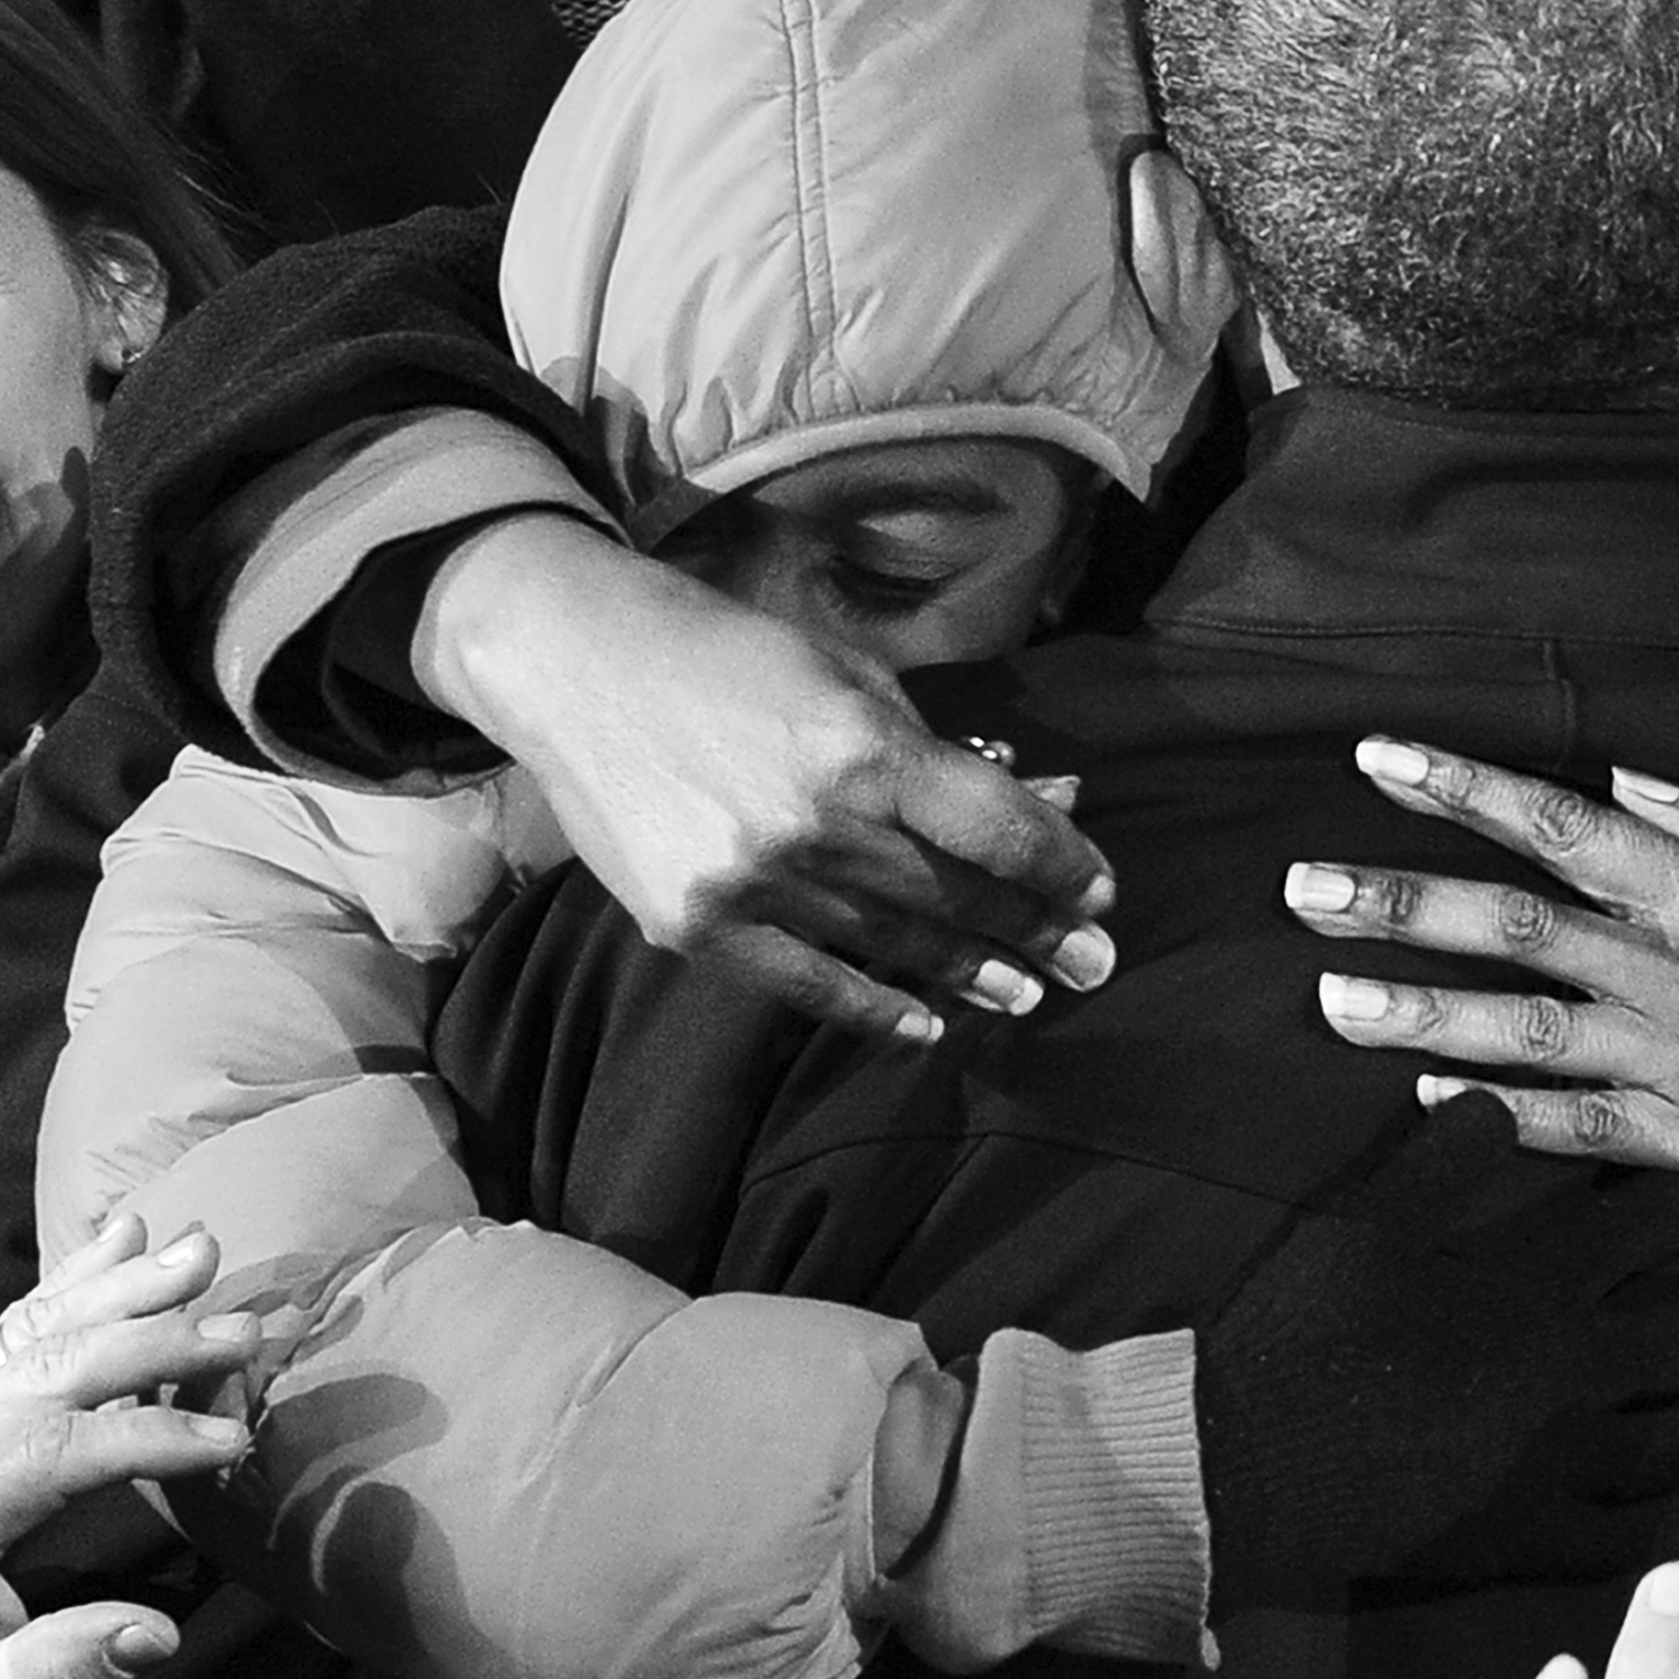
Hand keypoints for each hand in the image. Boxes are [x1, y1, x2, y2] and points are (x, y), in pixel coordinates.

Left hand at [0, 1219, 288, 1678]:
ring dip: (125, 1289)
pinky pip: (10, 1333)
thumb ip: (56, 1674)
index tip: (233, 1440)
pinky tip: (121, 1239)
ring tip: (202, 1249)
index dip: (148, 1436)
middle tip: (250, 1329)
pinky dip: (71, 1281)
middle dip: (157, 1339)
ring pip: (36, 1334)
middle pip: (54, 1368)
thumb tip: (159, 1635)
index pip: (55, 1451)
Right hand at [417, 514, 1114, 1038]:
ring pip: (892, 945)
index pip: (998, 830)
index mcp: (864, 746)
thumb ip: (936, 750)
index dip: (1061, 867)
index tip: (1100, 893)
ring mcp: (752, 884)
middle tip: (1093, 967)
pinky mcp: (697, 926)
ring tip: (1023, 995)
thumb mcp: (849, 675)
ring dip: (969, 975)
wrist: (577, 666)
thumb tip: (1031, 803)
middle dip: (1036, 934)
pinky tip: (927, 1023)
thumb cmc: (731, 656)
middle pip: (956, 896)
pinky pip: (809, 986)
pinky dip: (875, 1009)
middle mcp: (814, 824)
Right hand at [1193, 1098, 1678, 1602]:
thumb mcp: (1368, 1216)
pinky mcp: (1530, 1538)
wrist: (1250, 1461)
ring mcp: (1562, 1465)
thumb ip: (1445, 1156)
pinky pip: (1624, 1534)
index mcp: (1540, 1283)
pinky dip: (1667, 1521)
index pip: (1654, 1225)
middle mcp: (1576, 1371)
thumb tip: (1500, 1099)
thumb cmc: (1308, 1327)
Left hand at [1290, 740, 1678, 1214]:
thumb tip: (1633, 777)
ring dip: (1420, 1012)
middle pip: (1513, 923)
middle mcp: (1678, 966)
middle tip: (1299, 887)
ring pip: (1523, 1028)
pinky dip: (1498, 1118)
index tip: (1377, 759)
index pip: (1560, 821)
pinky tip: (1426, 1106)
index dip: (1462, 787)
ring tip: (1327, 1000)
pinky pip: (1577, 1128)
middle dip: (1398, 901)